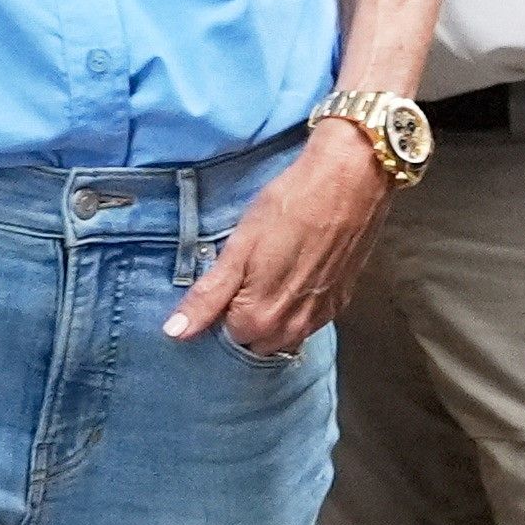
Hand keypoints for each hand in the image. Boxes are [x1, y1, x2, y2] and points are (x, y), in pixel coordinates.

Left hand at [163, 119, 383, 357]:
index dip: (218, 312)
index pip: (224, 337)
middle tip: (243, 276)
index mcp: (259, 319)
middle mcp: (291, 330)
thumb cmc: (288, 207)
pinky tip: (294, 274)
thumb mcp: (238, 248)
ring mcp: (320, 317)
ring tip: (268, 273)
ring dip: (270, 316)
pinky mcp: (340, 302)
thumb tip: (175, 333)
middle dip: (243, 320)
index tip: (222, 283)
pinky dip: (295, 308)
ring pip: (282, 336)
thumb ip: (208, 296)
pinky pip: (307, 321)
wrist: (349, 182)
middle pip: (254, 342)